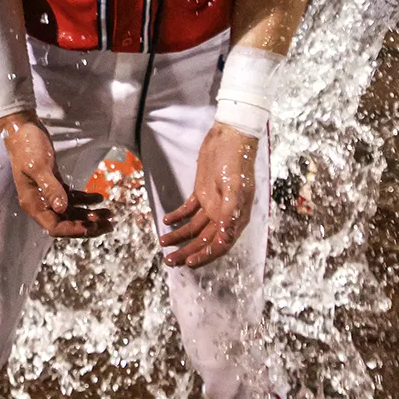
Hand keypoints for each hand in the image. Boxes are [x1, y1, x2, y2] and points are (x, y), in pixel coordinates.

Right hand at [0, 112, 111, 237]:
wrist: (23, 129)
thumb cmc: (27, 147)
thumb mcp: (39, 167)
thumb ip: (51, 188)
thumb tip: (62, 209)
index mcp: (33, 203)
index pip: (54, 226)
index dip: (74, 230)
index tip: (92, 227)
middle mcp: (40, 203)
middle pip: (66, 222)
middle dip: (87, 226)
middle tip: (108, 225)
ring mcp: (47, 194)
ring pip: (71, 212)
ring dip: (90, 215)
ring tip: (109, 214)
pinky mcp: (54, 184)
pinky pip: (72, 198)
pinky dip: (86, 200)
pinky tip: (99, 198)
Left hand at [159, 123, 258, 267]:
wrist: (229, 135)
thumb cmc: (235, 160)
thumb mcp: (234, 187)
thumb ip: (230, 213)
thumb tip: (224, 239)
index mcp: (236, 216)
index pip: (220, 244)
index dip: (205, 255)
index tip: (189, 262)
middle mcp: (224, 214)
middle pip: (204, 240)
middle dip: (187, 251)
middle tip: (170, 261)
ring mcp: (213, 203)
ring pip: (194, 227)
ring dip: (179, 236)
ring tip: (163, 243)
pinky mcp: (203, 192)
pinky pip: (189, 210)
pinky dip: (178, 216)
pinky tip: (167, 221)